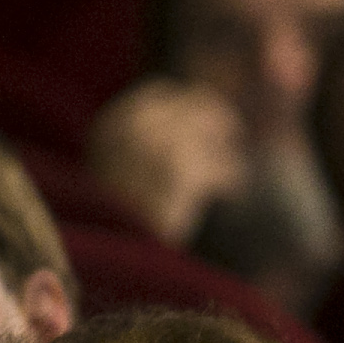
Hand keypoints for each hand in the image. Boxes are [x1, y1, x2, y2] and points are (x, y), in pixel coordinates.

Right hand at [85, 80, 247, 244]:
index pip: (164, 91)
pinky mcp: (179, 170)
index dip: (191, 105)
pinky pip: (220, 165)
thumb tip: (195, 121)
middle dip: (218, 122)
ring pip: (212, 134)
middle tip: (232, 137)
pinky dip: (230, 178)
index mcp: (115, 122)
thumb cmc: (117, 216)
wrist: (110, 251)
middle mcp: (134, 126)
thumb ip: (144, 141)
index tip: (208, 121)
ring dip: (226, 155)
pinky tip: (232, 191)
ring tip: (233, 173)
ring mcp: (156, 144)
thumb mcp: (118, 167)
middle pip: (196, 105)